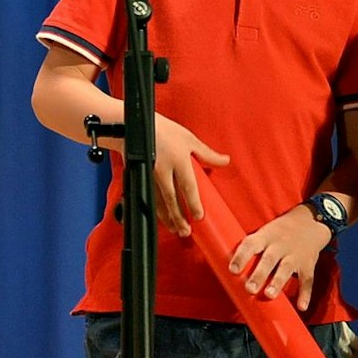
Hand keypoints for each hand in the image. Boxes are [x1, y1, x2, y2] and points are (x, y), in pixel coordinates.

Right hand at [151, 115, 230, 236]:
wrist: (133, 126)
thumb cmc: (163, 130)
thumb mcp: (189, 138)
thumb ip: (207, 153)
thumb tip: (225, 161)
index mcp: (178, 160)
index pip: (188, 187)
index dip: (193, 203)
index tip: (199, 216)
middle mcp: (162, 170)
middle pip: (171, 199)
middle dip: (178, 217)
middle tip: (186, 231)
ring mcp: (148, 174)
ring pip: (157, 201)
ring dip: (166, 217)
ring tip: (175, 229)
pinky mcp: (139, 176)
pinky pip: (147, 197)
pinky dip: (154, 209)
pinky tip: (160, 217)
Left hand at [230, 207, 333, 310]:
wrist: (309, 222)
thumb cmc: (278, 232)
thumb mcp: (263, 233)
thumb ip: (249, 250)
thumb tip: (227, 269)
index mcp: (264, 237)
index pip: (250, 245)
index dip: (241, 257)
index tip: (233, 270)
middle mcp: (279, 245)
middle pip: (268, 260)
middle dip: (259, 275)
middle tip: (249, 289)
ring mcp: (294, 255)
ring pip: (285, 269)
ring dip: (277, 283)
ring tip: (269, 295)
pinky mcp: (307, 264)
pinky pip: (307, 280)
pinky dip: (305, 294)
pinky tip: (301, 306)